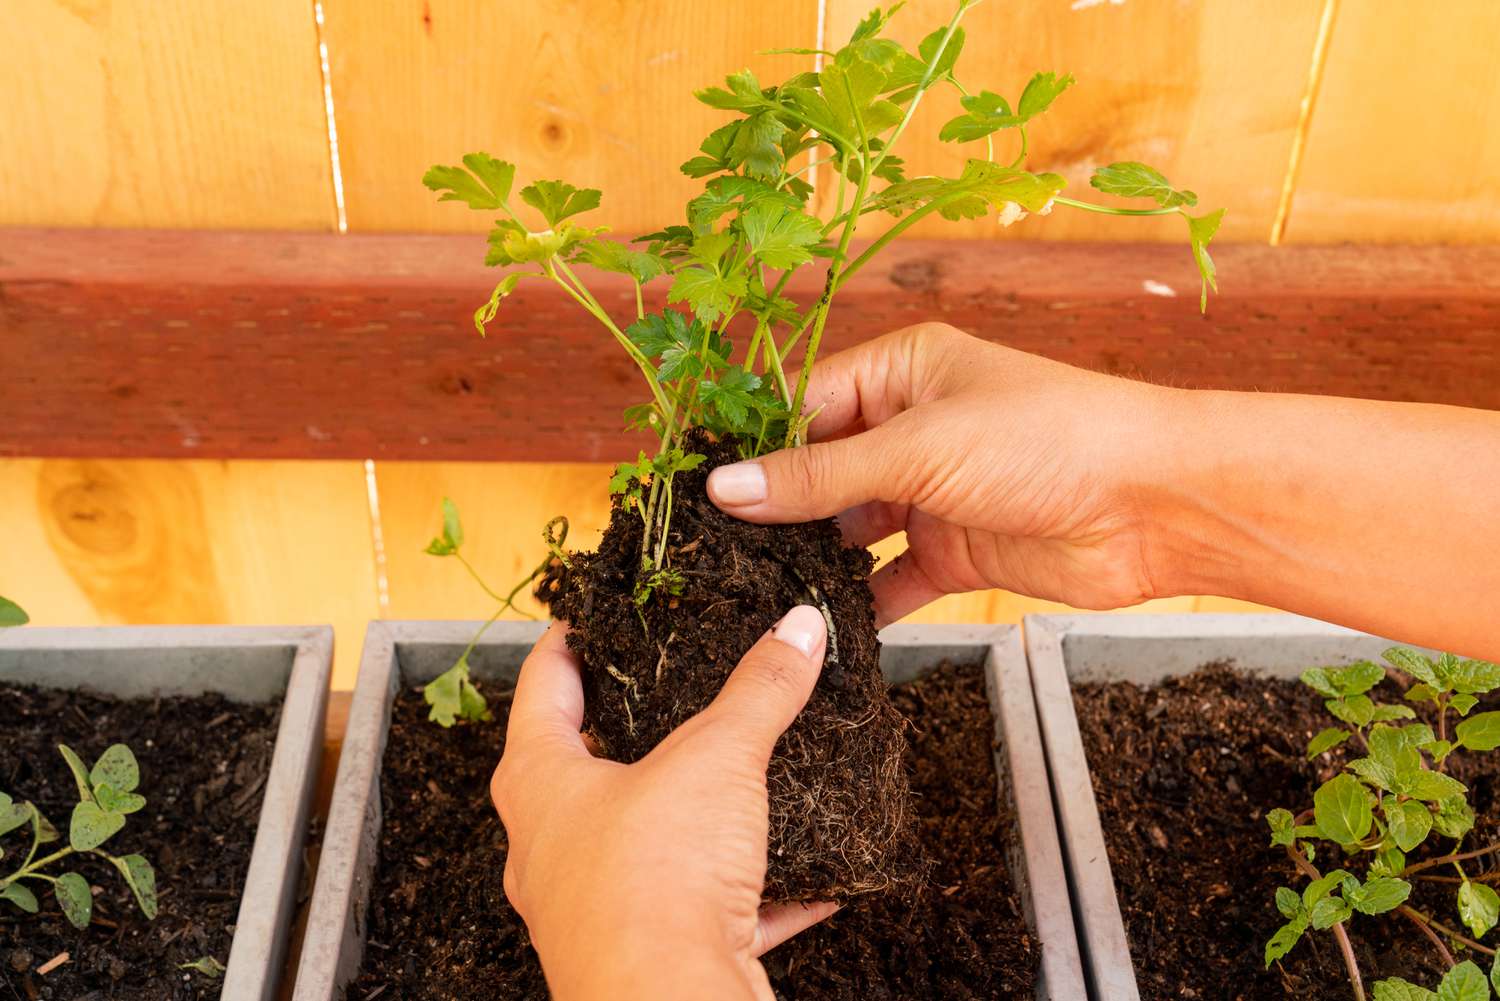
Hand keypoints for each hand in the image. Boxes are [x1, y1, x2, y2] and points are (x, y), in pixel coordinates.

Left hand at [491, 609, 839, 1000]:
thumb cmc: (654, 884)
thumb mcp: (716, 761)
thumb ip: (759, 693)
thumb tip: (797, 628)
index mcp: (541, 787)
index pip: (542, 689)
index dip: (567, 643)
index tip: (589, 616)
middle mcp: (554, 849)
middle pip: (582, 769)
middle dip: (628, 729)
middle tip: (668, 686)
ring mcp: (599, 908)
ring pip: (646, 845)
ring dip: (694, 814)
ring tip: (739, 772)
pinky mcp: (653, 953)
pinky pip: (708, 911)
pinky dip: (756, 892)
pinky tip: (810, 876)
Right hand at [707, 322, 1175, 622]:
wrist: (1156, 505)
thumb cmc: (1049, 438)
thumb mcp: (921, 448)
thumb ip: (821, 476)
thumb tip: (725, 489)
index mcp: (903, 371)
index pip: (804, 405)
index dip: (753, 447)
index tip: (696, 490)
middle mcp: (911, 428)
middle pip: (820, 470)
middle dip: (775, 509)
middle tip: (713, 552)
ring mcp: (931, 493)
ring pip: (848, 528)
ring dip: (811, 559)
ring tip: (751, 591)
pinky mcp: (953, 552)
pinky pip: (887, 580)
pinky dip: (857, 603)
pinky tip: (819, 628)